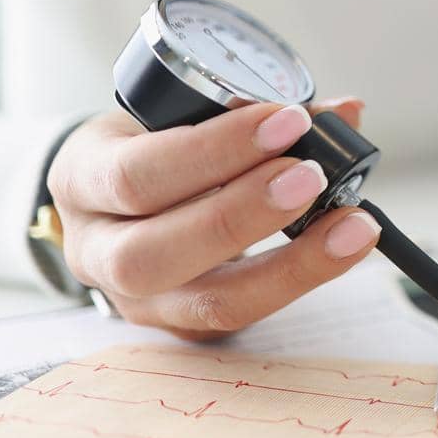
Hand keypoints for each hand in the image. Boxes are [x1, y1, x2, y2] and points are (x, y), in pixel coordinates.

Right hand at [47, 98, 378, 339]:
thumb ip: (252, 113)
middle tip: (314, 175)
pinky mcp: (185, 326)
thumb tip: (345, 111)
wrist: (121, 206)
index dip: (216, 151)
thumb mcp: (176, 118)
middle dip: (242, 213)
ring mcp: (138, 300)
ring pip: (209, 301)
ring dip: (292, 263)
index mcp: (84, 178)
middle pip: (153, 253)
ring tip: (353, 223)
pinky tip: (345, 247)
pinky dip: (301, 279)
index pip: (136, 174)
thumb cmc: (156, 150)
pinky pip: (245, 314)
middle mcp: (97, 250)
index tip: (289, 121)